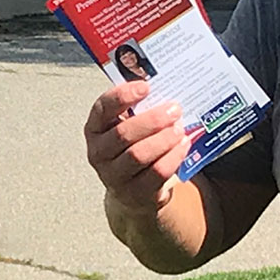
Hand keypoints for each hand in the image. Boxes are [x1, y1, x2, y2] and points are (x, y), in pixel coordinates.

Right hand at [83, 82, 191, 220]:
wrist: (132, 190)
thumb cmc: (132, 147)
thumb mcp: (129, 126)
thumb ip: (140, 110)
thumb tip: (165, 90)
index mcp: (95, 128)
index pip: (102, 108)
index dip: (123, 96)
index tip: (146, 87)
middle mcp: (99, 152)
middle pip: (123, 134)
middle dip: (152, 120)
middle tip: (174, 110)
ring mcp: (114, 176)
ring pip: (139, 155)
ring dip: (163, 140)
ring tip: (179, 129)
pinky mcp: (135, 192)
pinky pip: (156, 173)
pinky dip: (173, 157)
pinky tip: (183, 145)